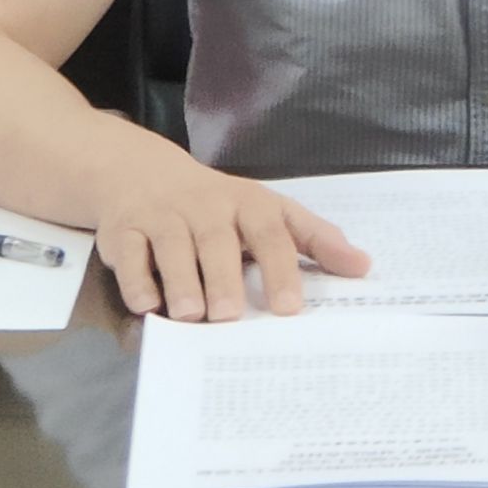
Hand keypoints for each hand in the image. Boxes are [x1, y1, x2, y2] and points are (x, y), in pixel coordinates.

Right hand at [93, 153, 369, 321]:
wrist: (141, 172)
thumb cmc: (218, 205)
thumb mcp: (268, 211)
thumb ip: (313, 239)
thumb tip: (363, 266)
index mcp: (247, 203)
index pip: (270, 231)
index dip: (281, 268)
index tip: (290, 309)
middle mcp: (205, 206)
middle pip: (216, 240)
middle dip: (223, 277)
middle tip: (230, 316)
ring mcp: (162, 216)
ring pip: (172, 246)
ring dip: (181, 280)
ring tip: (191, 315)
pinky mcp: (123, 230)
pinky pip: (128, 253)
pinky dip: (135, 278)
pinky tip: (146, 304)